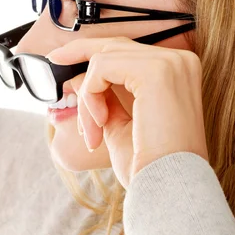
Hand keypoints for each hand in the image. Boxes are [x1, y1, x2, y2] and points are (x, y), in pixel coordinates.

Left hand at [47, 36, 208, 188]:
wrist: (168, 190)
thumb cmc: (149, 165)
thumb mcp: (122, 122)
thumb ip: (107, 95)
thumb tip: (81, 77)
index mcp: (178, 71)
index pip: (127, 51)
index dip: (91, 51)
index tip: (61, 57)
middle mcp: (179, 61)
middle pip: (114, 45)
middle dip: (78, 54)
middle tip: (54, 61)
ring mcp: (170, 63)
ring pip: (103, 59)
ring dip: (87, 97)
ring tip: (93, 131)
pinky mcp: (156, 71)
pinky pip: (101, 67)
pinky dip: (90, 95)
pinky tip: (99, 123)